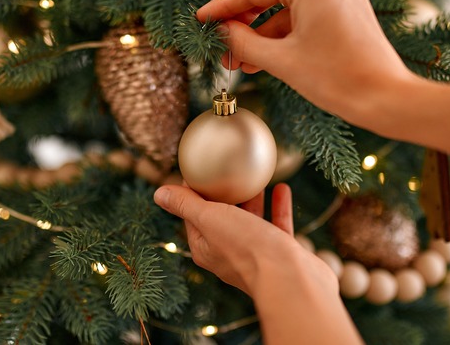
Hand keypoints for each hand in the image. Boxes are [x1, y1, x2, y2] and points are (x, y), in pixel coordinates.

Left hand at [153, 183, 334, 297]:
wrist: (291, 280)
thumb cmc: (248, 249)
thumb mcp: (210, 219)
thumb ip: (186, 205)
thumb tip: (159, 193)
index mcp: (206, 248)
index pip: (193, 216)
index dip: (193, 193)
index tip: (199, 170)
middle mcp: (229, 254)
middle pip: (222, 218)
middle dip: (224, 195)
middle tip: (227, 168)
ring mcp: (257, 255)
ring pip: (252, 222)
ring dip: (252, 200)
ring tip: (255, 177)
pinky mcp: (282, 254)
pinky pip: (278, 226)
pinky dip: (278, 207)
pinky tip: (282, 188)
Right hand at [196, 0, 415, 128]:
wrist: (386, 99)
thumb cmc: (337, 79)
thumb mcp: (280, 61)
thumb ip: (244, 43)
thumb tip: (221, 32)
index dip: (223, 7)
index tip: (202, 20)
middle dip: (244, 25)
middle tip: (221, 46)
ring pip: (289, 9)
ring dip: (264, 35)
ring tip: (241, 62)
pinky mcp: (350, 9)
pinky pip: (308, 16)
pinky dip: (287, 36)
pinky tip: (266, 59)